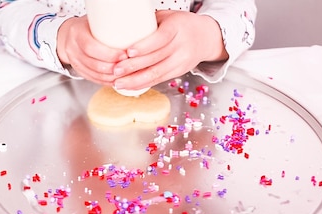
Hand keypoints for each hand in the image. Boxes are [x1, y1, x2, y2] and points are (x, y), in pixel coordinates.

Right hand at [56, 16, 125, 85]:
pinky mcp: (78, 70)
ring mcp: (74, 61)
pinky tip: (116, 79)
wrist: (68, 35)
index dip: (108, 53)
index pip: (91, 47)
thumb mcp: (95, 20)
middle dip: (112, 67)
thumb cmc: (87, 26)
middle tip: (127, 65)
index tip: (124, 54)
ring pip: (93, 74)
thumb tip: (133, 29)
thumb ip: (109, 24)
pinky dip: (105, 81)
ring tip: (125, 73)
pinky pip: (92, 78)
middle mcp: (73, 48)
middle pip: (93, 63)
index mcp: (77, 33)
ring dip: (110, 76)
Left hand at [112, 10, 227, 90]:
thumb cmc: (180, 24)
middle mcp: (181, 45)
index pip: (161, 38)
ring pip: (157, 73)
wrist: (206, 37)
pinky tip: (129, 86)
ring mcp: (181, 60)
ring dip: (135, 80)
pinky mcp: (179, 72)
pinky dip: (143, 84)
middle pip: (156, 58)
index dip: (144, 46)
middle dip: (133, 66)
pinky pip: (159, 79)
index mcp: (177, 27)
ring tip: (118, 83)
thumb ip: (148, 24)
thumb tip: (121, 30)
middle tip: (115, 70)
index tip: (128, 51)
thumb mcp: (167, 18)